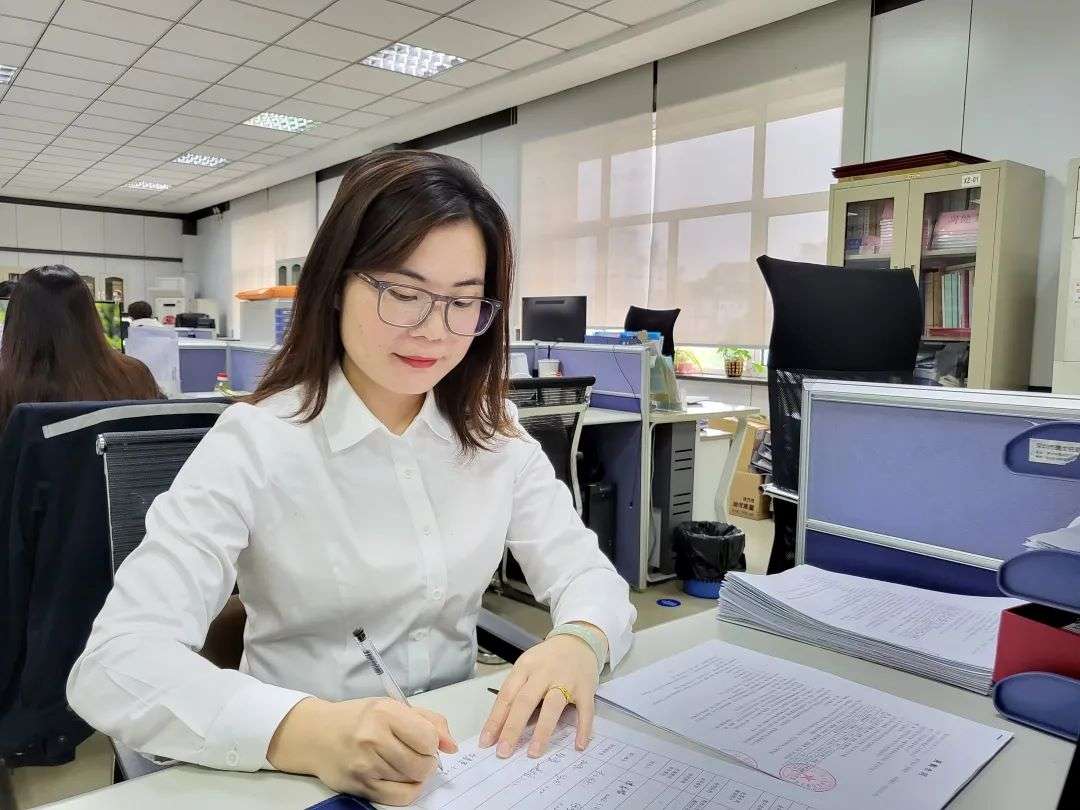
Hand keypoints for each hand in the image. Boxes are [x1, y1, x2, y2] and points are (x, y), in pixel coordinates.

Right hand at [267, 696, 457, 805]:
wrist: (317, 734)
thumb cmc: (359, 718)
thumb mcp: (392, 707)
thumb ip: (428, 721)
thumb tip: (452, 746)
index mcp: (384, 713)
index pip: (428, 737)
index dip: (433, 743)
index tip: (425, 741)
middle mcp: (373, 738)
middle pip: (422, 764)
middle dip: (428, 762)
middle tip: (418, 756)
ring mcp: (365, 765)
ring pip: (411, 781)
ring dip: (415, 775)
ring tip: (403, 763)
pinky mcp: (360, 786)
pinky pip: (399, 798)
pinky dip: (408, 791)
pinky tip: (402, 780)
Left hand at [478, 632, 600, 759]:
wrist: (578, 641)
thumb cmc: (547, 659)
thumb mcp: (527, 668)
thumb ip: (518, 692)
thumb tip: (504, 727)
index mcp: (525, 667)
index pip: (506, 695)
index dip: (495, 719)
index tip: (486, 742)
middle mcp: (544, 672)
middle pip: (525, 701)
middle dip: (513, 728)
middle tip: (504, 752)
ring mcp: (566, 680)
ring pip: (552, 706)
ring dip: (542, 731)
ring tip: (534, 752)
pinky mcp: (586, 688)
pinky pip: (585, 710)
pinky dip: (583, 728)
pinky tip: (578, 746)